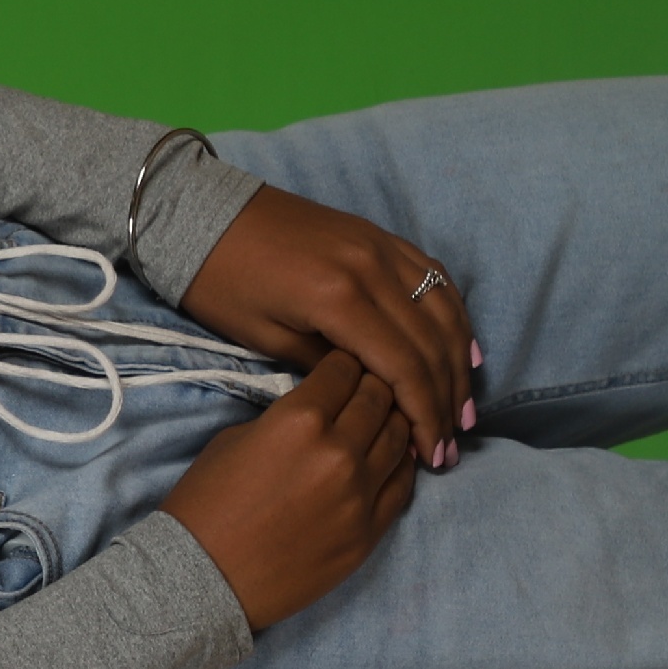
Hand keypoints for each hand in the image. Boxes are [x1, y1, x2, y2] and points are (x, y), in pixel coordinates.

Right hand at [155, 349, 422, 631]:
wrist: (204, 578)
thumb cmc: (205, 505)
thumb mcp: (234, 439)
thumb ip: (285, 418)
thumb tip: (318, 410)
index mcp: (299, 420)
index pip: (344, 369)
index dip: (344, 363)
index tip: (343, 367)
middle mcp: (339, 451)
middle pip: (380, 397)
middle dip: (373, 385)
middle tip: (367, 388)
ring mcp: (360, 495)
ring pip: (400, 436)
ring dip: (392, 423)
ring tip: (382, 421)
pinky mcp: (370, 532)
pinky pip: (404, 485)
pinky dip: (401, 465)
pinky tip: (391, 459)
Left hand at [175, 186, 480, 468]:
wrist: (205, 213)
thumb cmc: (221, 283)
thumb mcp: (264, 338)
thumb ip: (326, 367)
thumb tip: (374, 398)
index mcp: (339, 297)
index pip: (404, 367)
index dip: (424, 415)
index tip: (433, 455)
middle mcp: (373, 267)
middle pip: (431, 343)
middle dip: (446, 399)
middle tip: (451, 445)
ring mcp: (381, 245)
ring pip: (443, 310)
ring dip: (458, 363)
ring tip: (463, 410)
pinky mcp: (379, 235)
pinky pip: (434, 277)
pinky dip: (453, 316)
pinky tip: (461, 350)